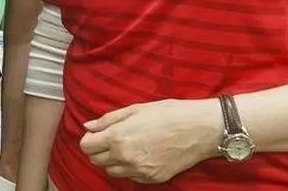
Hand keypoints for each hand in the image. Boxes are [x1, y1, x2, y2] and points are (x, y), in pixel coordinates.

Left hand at [79, 99, 222, 183]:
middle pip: (96, 161)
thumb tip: (89, 126)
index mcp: (118, 137)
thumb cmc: (170, 114)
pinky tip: (141, 154)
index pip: (87, 146)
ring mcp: (139, 170)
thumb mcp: (135, 109)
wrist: (200, 129)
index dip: (89, 139)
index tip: (96, 134)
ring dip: (113, 161)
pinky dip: (130, 168)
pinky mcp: (152, 178)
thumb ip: (108, 119)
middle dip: (99, 150)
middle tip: (110, 139)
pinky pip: (130, 177)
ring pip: (112, 171)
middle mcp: (125, 157)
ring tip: (127, 146)